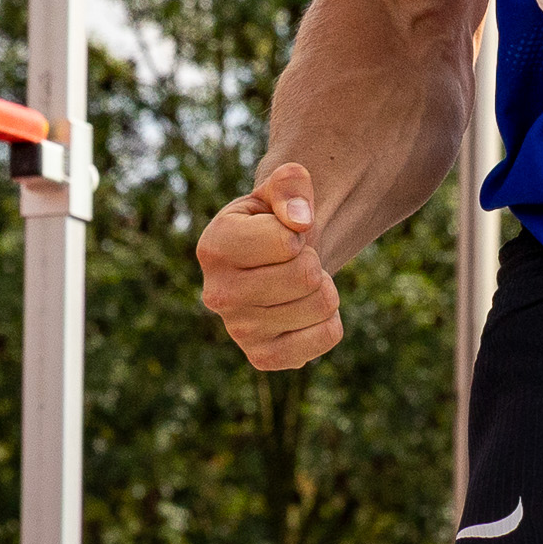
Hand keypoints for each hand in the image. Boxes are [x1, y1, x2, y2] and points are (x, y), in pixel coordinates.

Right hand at [196, 162, 343, 370]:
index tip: (285, 231)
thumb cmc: (276, 218)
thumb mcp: (281, 188)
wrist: (274, 260)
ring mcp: (239, 332)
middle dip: (313, 258)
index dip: (299, 229)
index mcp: (213, 247)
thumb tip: (300, 222)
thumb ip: (290, 185)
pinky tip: (304, 310)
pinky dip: (329, 318)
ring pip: (321, 304)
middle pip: (306, 276)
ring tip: (298, 282)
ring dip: (323, 286)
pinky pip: (328, 335)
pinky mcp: (264, 358)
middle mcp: (217, 295)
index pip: (287, 242)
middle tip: (295, 259)